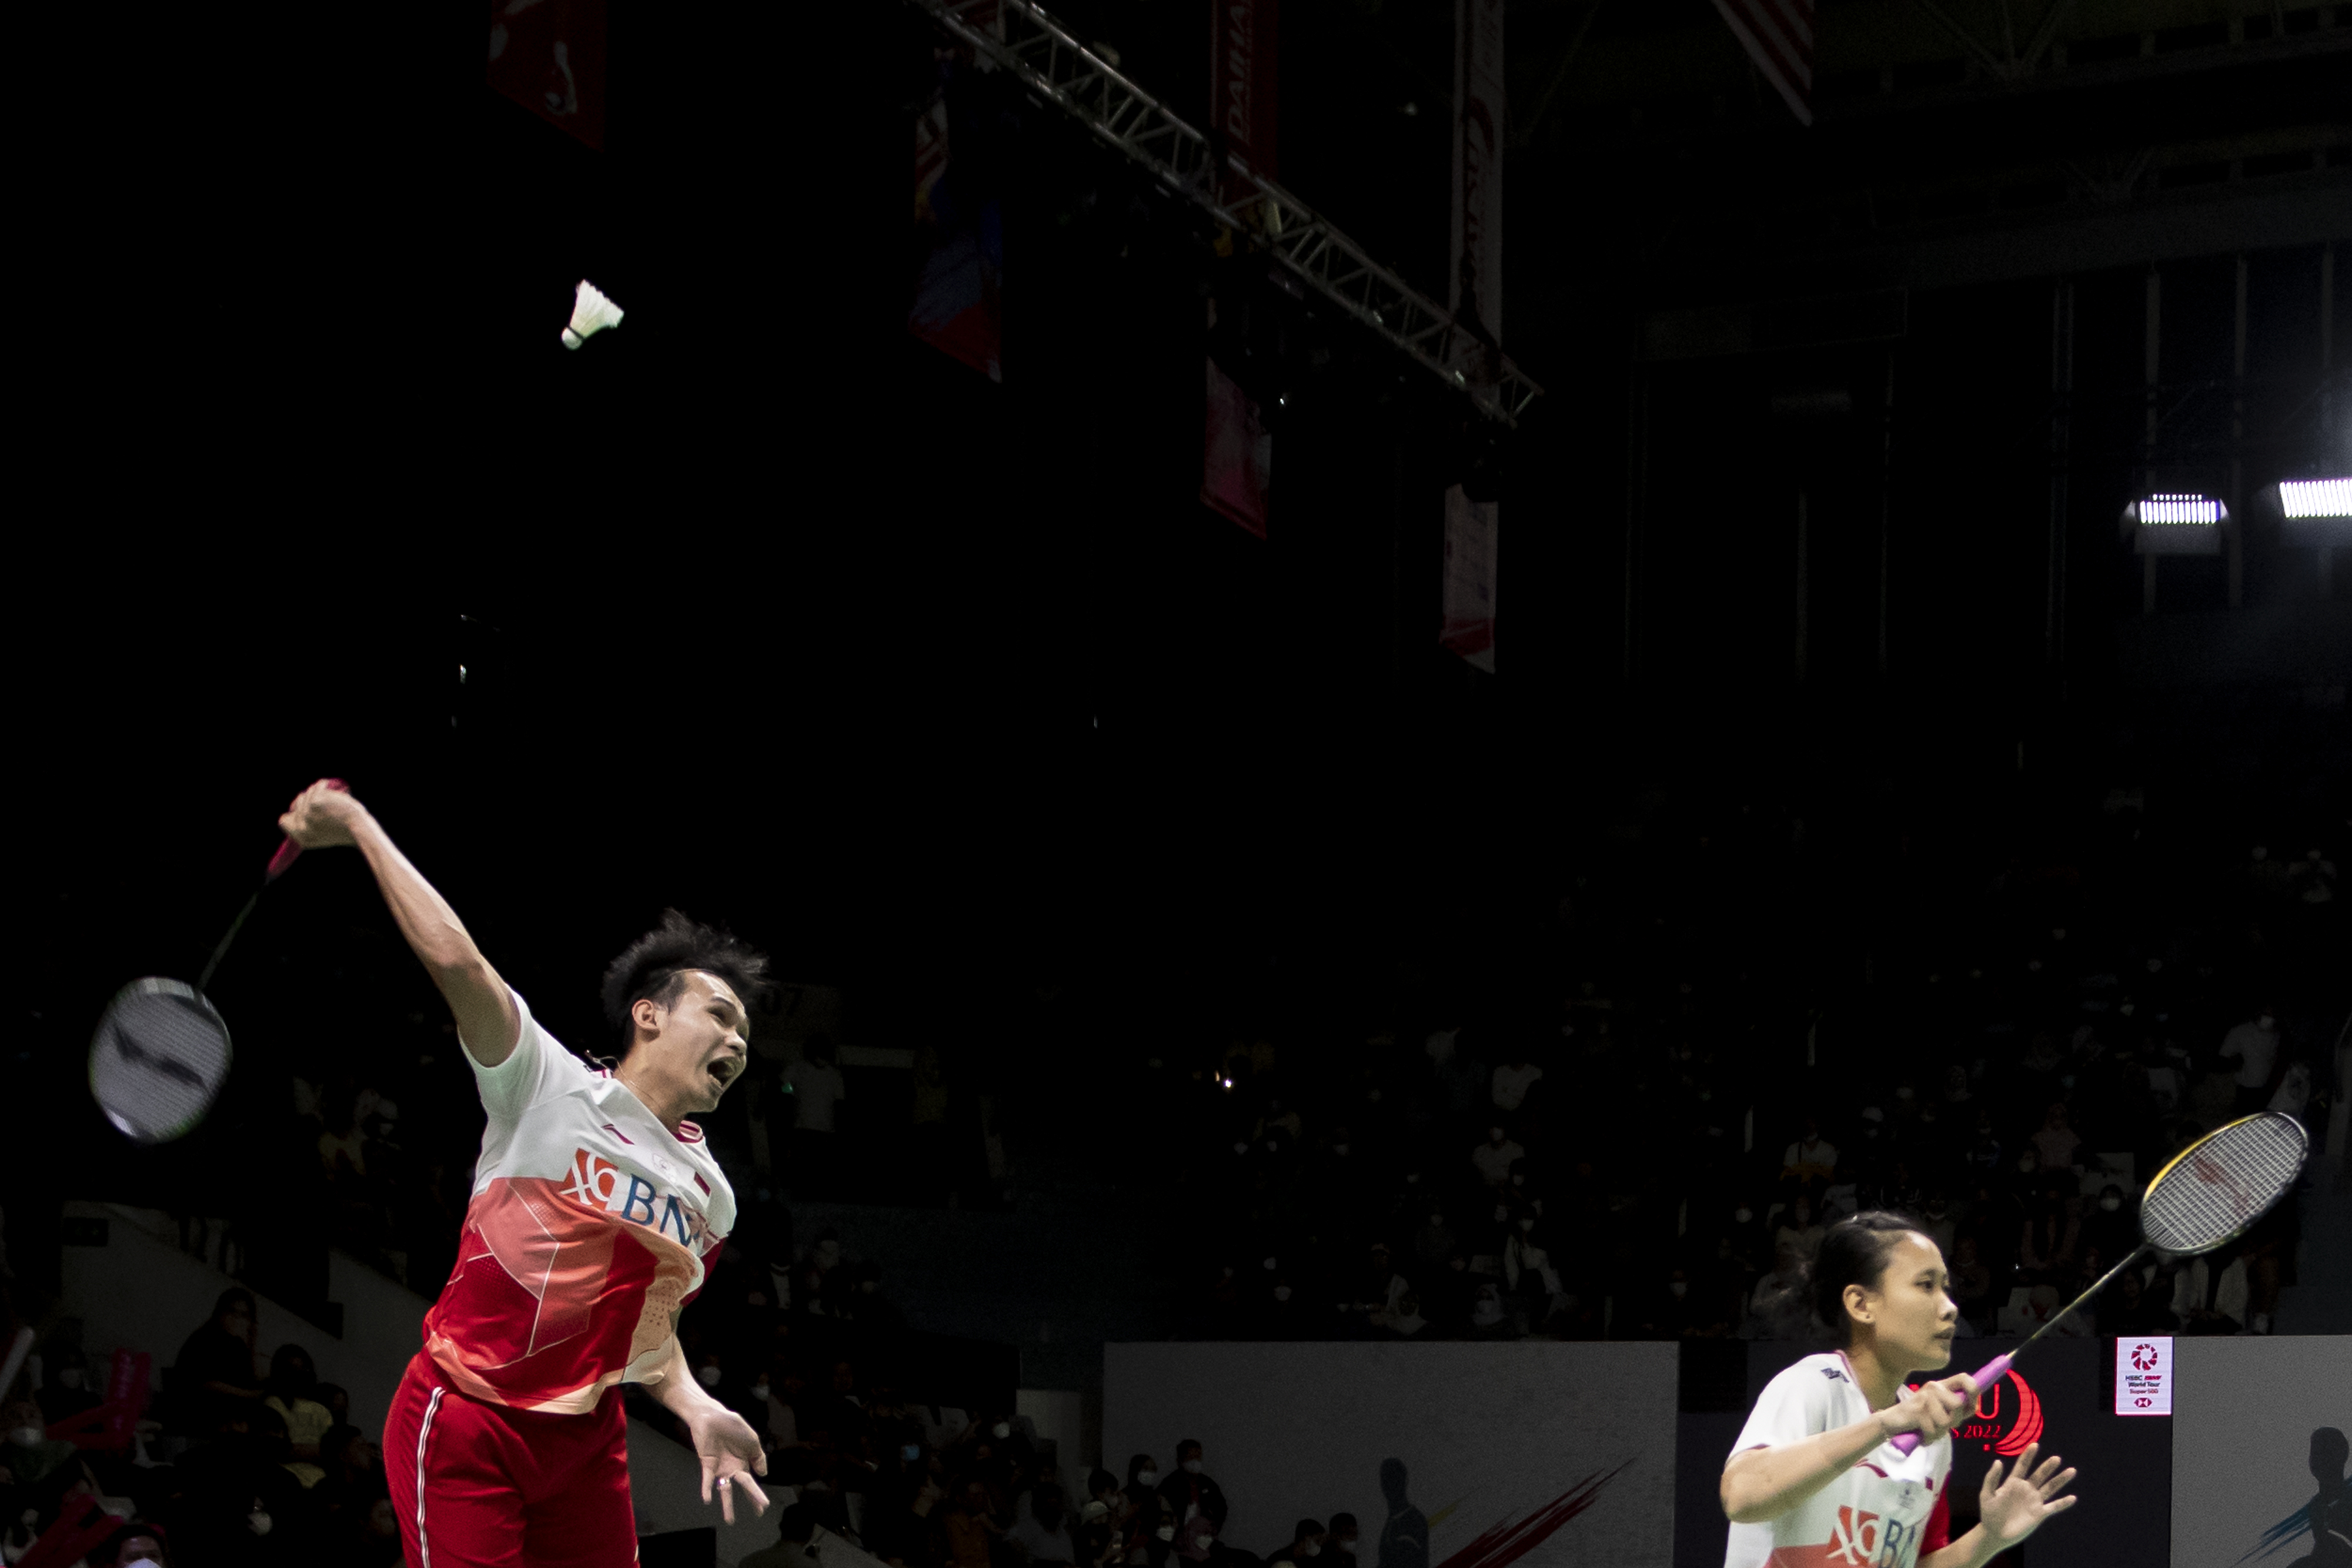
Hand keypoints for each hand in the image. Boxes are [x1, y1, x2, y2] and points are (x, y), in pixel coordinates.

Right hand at [278, 779, 367, 848]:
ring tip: (332, 799)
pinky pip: (316, 787)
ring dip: (318, 792)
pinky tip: (331, 788)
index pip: (284, 821)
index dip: (294, 813)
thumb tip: (293, 811)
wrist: (360, 829)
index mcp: (302, 839)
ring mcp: (307, 815)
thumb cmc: (347, 831)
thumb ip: (309, 827)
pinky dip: (324, 785)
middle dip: (307, 799)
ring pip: (306, 795)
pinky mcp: (315, 803)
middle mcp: (301, 829)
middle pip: (296, 804)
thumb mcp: (323, 834)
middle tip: (323, 801)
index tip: (307, 808)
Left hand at [688, 1405, 770, 1524]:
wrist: (712, 1416)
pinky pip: (707, 1480)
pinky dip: (707, 1489)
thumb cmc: (732, 1425)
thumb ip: (758, 1456)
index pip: (752, 1482)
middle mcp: (732, 1468)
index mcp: (743, 1463)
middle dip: (751, 1500)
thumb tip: (764, 1474)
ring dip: (727, 1504)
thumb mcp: (751, 1439)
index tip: (763, 1507)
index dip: (757, 1494)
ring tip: (730, 1520)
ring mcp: (720, 1468)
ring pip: (725, 1490)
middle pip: (742, 1487)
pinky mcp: (708, 1464)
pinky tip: (708, 1499)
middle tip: (758, 1514)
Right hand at [1878, 1373, 1975, 1445]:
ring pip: (1946, 1421)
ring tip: (1929, 1429)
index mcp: (1941, 1386)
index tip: (1972, 1405)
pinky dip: (1929, 1437)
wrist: (1892, 1422)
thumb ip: (1956, 1407)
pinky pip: (1934, 1430)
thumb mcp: (1939, 1409)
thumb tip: (1974, 1407)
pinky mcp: (1918, 1411)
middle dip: (1954, 1421)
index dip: (1973, 1390)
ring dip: (1939, 1432)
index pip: (1964, 1378)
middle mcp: (1933, 1387)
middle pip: (1958, 1405)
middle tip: (1941, 1425)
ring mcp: (1925, 1398)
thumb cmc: (1920, 1417)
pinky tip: (1922, 1434)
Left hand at [1978, 1443, 2076, 1541]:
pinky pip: (2053, 1507)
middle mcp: (2026, 1489)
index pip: (2022, 1466)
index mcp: (2013, 1483)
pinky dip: (2063, 1503)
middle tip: (2056, 1458)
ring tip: (2071, 1471)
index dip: (2028, 1456)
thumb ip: (1992, 1478)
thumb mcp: (1986, 1494)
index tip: (2035, 1445)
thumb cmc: (1989, 1513)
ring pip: (2050, 1488)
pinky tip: (2072, 1498)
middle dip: (2048, 1467)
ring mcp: (2034, 1501)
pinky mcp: (2039, 1514)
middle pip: (2039, 1475)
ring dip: (2060, 1480)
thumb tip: (1998, 1461)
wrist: (1995, 1533)